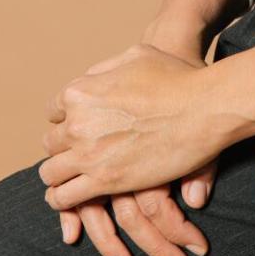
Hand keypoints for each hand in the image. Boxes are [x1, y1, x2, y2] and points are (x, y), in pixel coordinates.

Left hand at [40, 39, 224, 217]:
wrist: (203, 108)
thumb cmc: (176, 77)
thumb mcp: (136, 56)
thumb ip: (107, 70)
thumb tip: (94, 80)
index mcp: (81, 91)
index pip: (54, 111)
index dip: (66, 119)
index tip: (80, 128)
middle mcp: (77, 122)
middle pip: (51, 143)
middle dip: (64, 147)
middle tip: (82, 153)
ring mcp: (88, 153)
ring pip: (51, 173)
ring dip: (60, 175)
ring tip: (73, 178)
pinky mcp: (103, 181)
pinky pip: (64, 197)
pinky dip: (64, 200)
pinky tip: (75, 197)